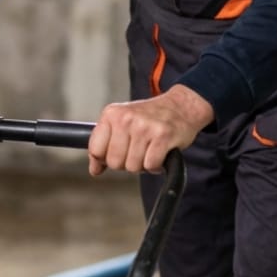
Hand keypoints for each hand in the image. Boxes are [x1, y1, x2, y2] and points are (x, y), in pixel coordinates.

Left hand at [88, 85, 213, 175]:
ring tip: (149, 150)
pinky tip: (159, 153)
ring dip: (143, 164)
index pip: (96, 150)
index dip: (105, 159)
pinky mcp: (163, 136)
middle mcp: (126, 118)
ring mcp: (144, 126)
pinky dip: (156, 166)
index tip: (116, 153)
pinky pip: (151, 165)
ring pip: (133, 166)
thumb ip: (105, 145)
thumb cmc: (150, 117)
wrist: (181, 106)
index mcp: (112, 114)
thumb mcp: (121, 123)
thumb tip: (94, 169)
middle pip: (114, 162)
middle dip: (126, 163)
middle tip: (137, 151)